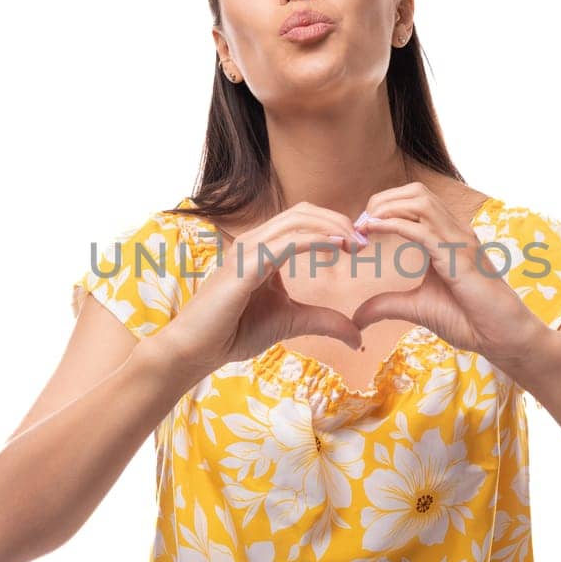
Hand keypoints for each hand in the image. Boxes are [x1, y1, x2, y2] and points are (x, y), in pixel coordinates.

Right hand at [156, 202, 366, 376]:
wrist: (197, 349)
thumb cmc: (234, 332)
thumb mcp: (291, 321)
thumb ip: (323, 321)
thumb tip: (358, 338)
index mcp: (264, 248)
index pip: (303, 220)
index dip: (335, 226)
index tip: (360, 247)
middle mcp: (255, 241)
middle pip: (303, 212)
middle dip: (338, 221)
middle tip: (363, 243)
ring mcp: (247, 250)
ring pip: (296, 220)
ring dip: (331, 227)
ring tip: (354, 244)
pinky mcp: (244, 266)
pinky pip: (284, 242)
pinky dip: (313, 240)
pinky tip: (334, 248)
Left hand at [349, 182, 549, 369]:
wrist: (501, 337)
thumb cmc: (468, 320)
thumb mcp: (417, 308)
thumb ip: (387, 306)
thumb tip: (356, 317)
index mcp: (447, 237)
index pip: (415, 202)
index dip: (384, 207)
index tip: (360, 228)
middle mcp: (454, 232)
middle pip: (416, 193)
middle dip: (383, 200)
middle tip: (359, 223)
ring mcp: (459, 241)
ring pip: (420, 202)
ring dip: (387, 208)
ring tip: (365, 224)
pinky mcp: (459, 258)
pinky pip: (423, 231)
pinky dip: (394, 225)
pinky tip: (374, 230)